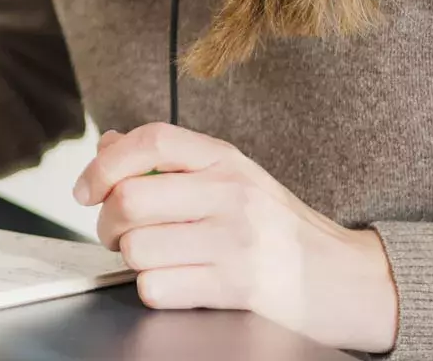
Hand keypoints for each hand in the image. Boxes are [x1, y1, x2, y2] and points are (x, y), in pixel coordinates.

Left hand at [74, 123, 399, 353]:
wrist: (348, 280)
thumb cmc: (279, 231)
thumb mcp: (234, 179)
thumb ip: (172, 161)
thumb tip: (108, 145)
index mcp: (226, 159)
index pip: (149, 141)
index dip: (102, 165)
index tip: (85, 191)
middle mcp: (230, 193)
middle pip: (129, 200)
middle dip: (108, 224)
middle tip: (118, 236)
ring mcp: (235, 240)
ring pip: (137, 248)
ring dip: (132, 261)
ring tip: (157, 261)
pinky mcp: (237, 286)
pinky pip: (157, 287)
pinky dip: (154, 290)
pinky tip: (177, 284)